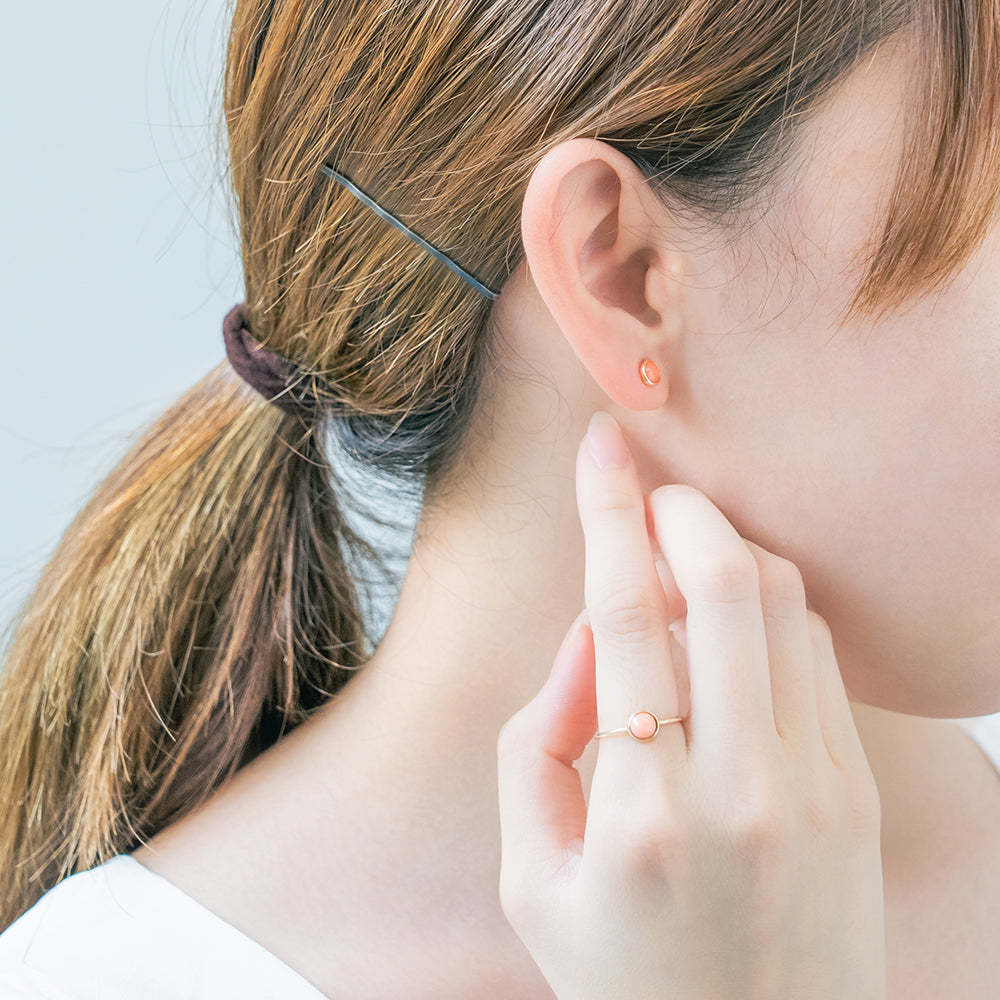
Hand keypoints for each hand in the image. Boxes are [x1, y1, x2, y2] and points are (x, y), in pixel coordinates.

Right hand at [495, 410, 884, 999]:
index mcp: (643, 815)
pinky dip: (768, 613)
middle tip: (650, 494)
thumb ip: (535, 741)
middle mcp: (744, 791)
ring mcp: (818, 791)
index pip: (622, 616)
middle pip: (725, 585)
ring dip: (728, 555)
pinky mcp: (859, 794)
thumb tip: (589, 635)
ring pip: (784, 607)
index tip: (599, 442)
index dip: (607, 512)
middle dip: (683, 510)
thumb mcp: (530, 874)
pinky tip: (729, 630)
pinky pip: (817, 656)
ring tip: (680, 563)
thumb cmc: (623, 975)